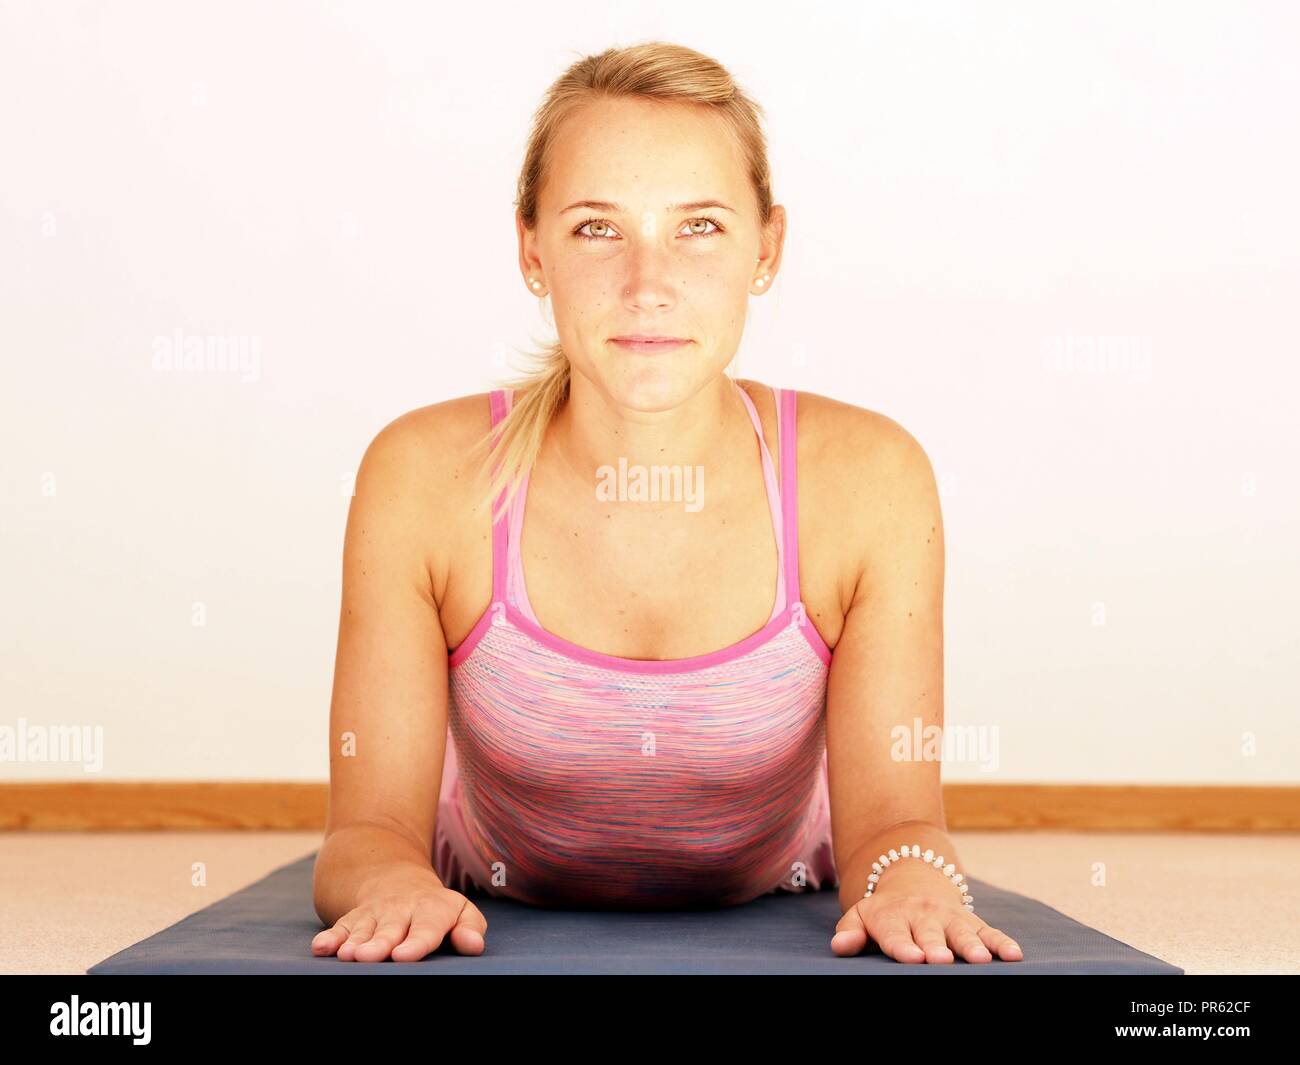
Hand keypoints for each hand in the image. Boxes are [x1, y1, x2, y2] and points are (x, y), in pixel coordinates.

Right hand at [312, 866, 487, 961]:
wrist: (400, 884)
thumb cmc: (438, 911)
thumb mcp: (461, 913)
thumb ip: (470, 928)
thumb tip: (473, 945)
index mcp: (431, 909)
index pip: (426, 927)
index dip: (416, 942)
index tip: (405, 956)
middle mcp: (400, 911)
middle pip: (389, 930)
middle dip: (379, 944)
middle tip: (368, 957)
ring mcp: (374, 914)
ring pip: (363, 930)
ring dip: (353, 942)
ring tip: (347, 955)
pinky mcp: (354, 919)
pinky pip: (340, 927)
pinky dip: (330, 938)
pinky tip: (320, 948)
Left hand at [830, 869, 1022, 963]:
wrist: (913, 882)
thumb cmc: (883, 913)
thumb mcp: (861, 916)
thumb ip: (850, 932)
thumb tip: (839, 947)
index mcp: (893, 916)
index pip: (895, 933)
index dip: (903, 946)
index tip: (911, 958)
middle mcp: (923, 916)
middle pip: (930, 934)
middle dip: (936, 946)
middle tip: (941, 959)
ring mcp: (950, 918)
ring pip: (963, 933)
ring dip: (972, 945)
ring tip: (980, 959)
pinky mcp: (973, 922)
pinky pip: (990, 932)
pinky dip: (1002, 943)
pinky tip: (1014, 955)